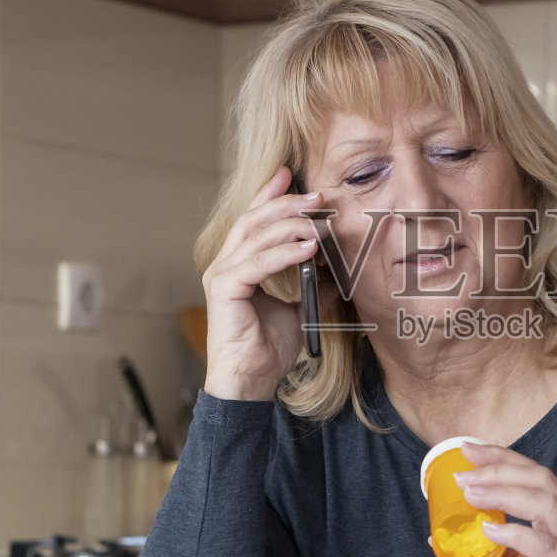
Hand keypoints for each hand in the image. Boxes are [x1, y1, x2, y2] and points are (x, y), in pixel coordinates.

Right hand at [200, 167, 324, 401]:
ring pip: (256, 237)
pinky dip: (284, 253)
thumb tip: (334, 274)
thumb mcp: (298, 311)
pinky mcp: (226, 291)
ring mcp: (222, 275)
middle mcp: (225, 264)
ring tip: (320, 220)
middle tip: (317, 195)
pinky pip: (257, 264)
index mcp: (238, 264)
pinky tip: (308, 248)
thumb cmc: (267, 349)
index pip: (253, 220)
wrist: (251, 381)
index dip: (270, 195)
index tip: (291, 175)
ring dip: (291, 225)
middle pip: (254, 220)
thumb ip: (311, 288)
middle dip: (286, 204)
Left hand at [455, 442, 556, 556]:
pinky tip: (492, 530)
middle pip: (540, 480)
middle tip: (464, 473)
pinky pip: (547, 547)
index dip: (501, 457)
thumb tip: (445, 540)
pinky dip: (517, 533)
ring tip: (473, 494)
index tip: (469, 448)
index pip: (532, 474)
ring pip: (547, 504)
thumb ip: (483, 553)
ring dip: (505, 494)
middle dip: (499, 470)